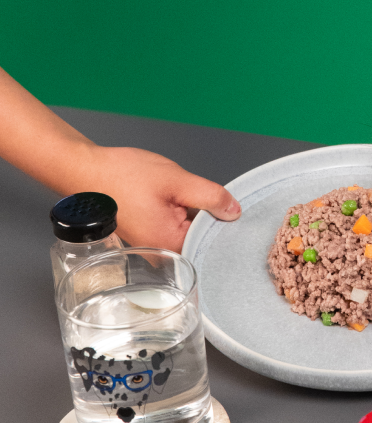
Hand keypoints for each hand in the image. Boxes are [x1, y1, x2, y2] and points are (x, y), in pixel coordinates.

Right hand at [80, 144, 240, 250]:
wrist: (85, 170)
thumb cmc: (122, 175)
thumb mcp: (177, 181)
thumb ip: (210, 197)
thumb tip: (234, 212)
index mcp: (170, 244)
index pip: (213, 243)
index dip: (226, 225)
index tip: (234, 213)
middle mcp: (162, 253)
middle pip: (202, 240)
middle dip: (211, 220)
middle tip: (211, 201)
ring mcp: (154, 246)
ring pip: (190, 232)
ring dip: (195, 216)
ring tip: (188, 199)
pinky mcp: (149, 236)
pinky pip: (176, 229)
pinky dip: (182, 215)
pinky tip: (178, 201)